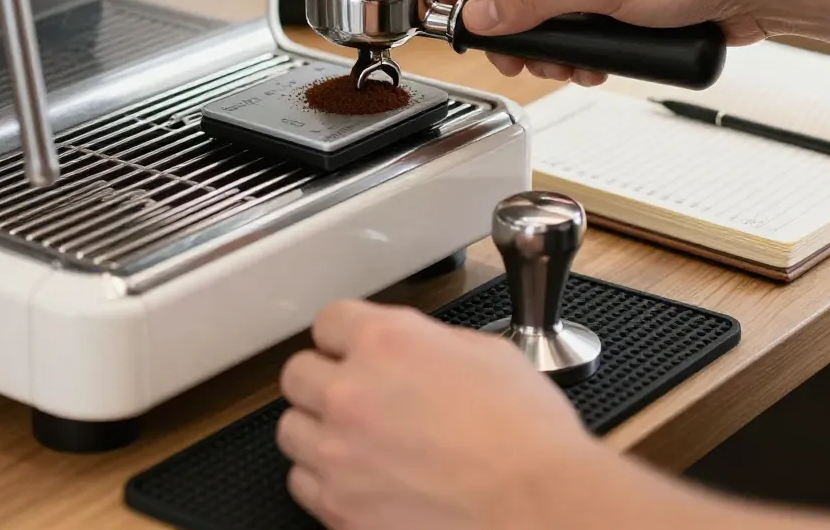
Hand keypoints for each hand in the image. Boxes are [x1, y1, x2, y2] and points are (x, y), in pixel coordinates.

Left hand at [277, 300, 589, 529]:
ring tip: (354, 438)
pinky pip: (302, 483)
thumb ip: (430, 342)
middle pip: (297, 373)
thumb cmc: (527, 435)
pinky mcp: (340, 508)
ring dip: (318, 429)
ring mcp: (339, 455)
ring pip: (290, 429)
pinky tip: (358, 476)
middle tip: (354, 393)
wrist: (539, 507)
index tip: (353, 348)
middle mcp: (351, 394)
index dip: (346, 335)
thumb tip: (414, 349)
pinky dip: (324, 479)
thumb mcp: (485, 353)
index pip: (329, 321)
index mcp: (387, 342)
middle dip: (325, 379)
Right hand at [439, 0, 778, 84]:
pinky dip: (577, 47)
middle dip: (511, 24)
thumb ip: (536, 2)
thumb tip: (486, 13)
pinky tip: (590, 64)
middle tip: (506, 54)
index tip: (451, 10)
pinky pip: (579, 22)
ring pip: (548, 8)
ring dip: (547, 42)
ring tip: (557, 65)